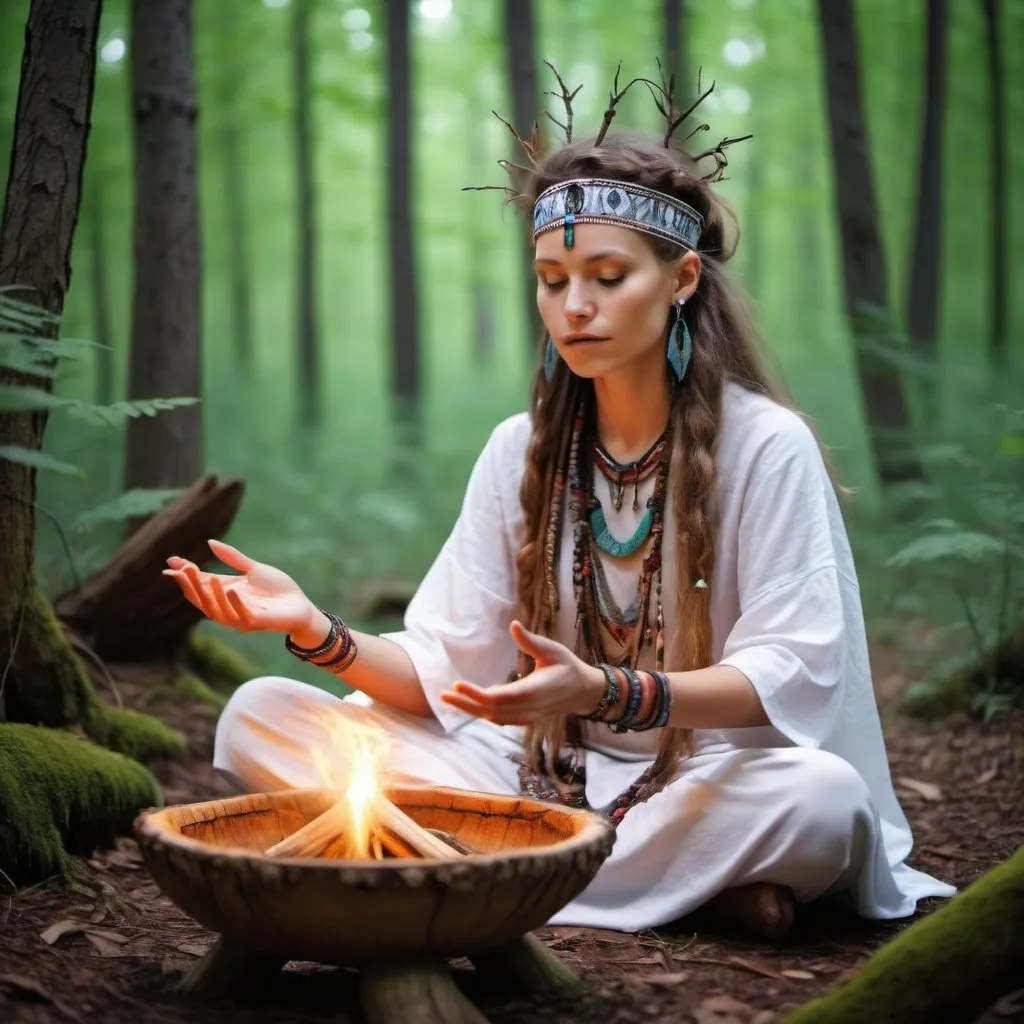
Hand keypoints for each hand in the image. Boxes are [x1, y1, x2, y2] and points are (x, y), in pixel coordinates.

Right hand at [163, 539, 323, 639]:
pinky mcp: (256, 623)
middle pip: (203, 598)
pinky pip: (240, 616)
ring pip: (217, 610)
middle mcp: (229, 606)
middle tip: (184, 568)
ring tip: (208, 576)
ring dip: (211, 594)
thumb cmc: (278, 590)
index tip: (171, 561)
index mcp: (227, 592)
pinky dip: (234, 604)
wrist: (301, 607)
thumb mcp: (253, 570)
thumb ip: (233, 558)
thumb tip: (210, 543)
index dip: (186, 574)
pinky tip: (231, 590)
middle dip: (192, 584)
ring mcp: (240, 616)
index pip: (200, 584)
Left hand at [439, 621, 605, 725]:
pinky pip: (499, 719)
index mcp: (534, 691)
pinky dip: (482, 712)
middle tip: (443, 695)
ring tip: (449, 699)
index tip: (457, 685)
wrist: (583, 692)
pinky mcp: (524, 718)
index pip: (499, 698)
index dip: (476, 694)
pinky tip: (468, 703)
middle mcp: (528, 708)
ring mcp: (526, 717)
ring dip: (470, 709)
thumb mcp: (553, 650)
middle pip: (491, 711)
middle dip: (466, 703)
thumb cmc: (568, 667)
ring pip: (493, 718)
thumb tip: (513, 625)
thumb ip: (531, 641)